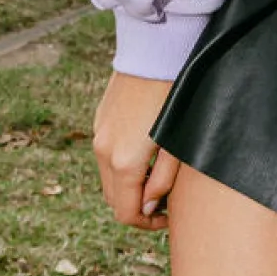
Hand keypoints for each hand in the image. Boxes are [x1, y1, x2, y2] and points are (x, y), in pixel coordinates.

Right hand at [93, 72, 177, 229]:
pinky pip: (106, 155)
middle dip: (137, 207)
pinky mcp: (100, 119)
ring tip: (158, 176)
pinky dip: (121, 166)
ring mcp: (98, 134)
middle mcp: (103, 151)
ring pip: (108, 178)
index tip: (167, 217)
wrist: (156, 51)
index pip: (125, 213)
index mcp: (124, 162)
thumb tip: (148, 207)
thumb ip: (163, 180)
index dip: (146, 224)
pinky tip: (146, 152)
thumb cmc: (177, 98)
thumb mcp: (178, 145)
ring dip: (129, 186)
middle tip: (165, 201)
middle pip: (114, 199)